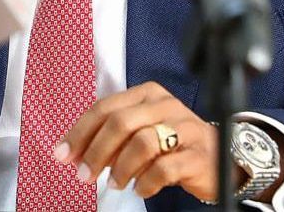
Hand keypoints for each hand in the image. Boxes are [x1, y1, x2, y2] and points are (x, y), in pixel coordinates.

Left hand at [55, 81, 242, 200]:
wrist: (220, 156)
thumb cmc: (172, 143)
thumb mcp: (141, 129)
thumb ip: (111, 135)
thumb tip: (72, 153)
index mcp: (147, 94)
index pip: (105, 107)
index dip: (80, 132)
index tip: (63, 155)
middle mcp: (166, 105)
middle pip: (121, 123)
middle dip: (96, 151)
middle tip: (84, 175)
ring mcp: (185, 128)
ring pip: (142, 143)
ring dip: (121, 168)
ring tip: (115, 183)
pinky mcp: (197, 154)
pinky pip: (164, 168)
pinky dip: (146, 182)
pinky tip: (140, 189)